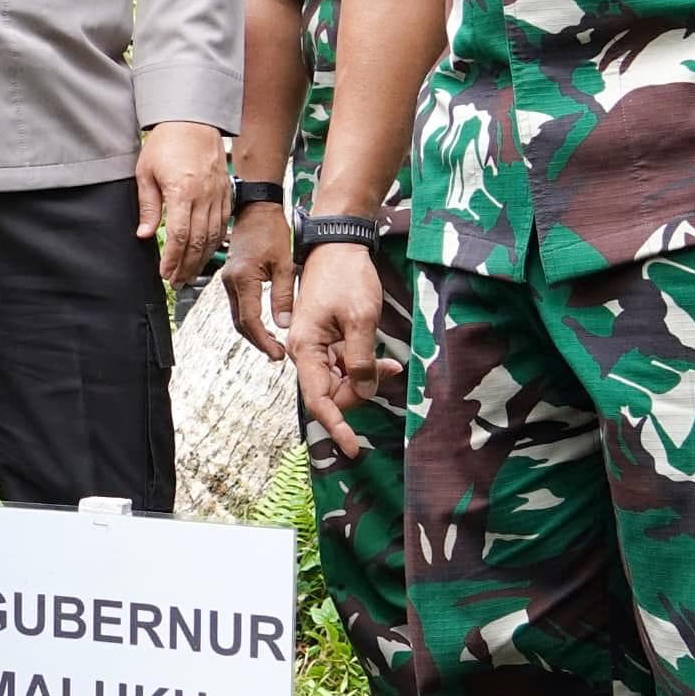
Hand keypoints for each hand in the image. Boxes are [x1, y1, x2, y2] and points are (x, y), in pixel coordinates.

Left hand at [136, 120, 225, 286]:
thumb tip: (144, 234)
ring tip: (188, 274)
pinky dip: (214, 243)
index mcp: (182, 192)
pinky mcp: (226, 193)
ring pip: (213, 237)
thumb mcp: (146, 172)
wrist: (194, 120)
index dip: (172, 259)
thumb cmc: (167, 142)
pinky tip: (205, 253)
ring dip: (200, 259)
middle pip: (197, 242)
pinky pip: (223, 225)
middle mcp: (204, 196)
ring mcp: (218, 195)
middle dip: (186, 266)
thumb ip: (148, 206)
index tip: (164, 273)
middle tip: (175, 282)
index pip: (178, 236)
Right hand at [218, 197, 293, 362]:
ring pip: (237, 316)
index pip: (250, 320)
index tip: (277, 353)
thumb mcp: (284, 264)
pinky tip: (264, 326)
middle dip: (257, 341)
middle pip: (240, 323)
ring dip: (253, 332)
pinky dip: (249, 319)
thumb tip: (283, 324)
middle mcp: (230, 282)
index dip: (263, 340)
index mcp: (243, 279)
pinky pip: (238, 305)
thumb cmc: (271, 230)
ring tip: (273, 344)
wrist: (256, 209)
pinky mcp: (231, 278)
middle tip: (276, 354)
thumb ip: (283, 296)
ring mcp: (228, 280)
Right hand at [283, 239, 401, 457]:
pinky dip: (363, 368)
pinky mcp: (326, 340)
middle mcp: (305, 351)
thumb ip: (361, 360)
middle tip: (389, 372)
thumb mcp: (361, 320)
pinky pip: (343, 366)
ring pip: (339, 382)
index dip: (337, 426)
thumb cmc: (347, 277)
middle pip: (331, 394)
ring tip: (390, 364)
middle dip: (360, 394)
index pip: (318, 400)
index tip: (353, 450)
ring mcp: (315, 347)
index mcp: (305, 348)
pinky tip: (383, 360)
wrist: (338, 245)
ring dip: (365, 380)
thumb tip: (363, 391)